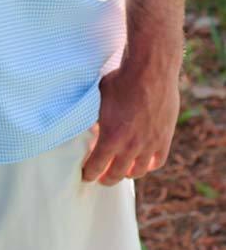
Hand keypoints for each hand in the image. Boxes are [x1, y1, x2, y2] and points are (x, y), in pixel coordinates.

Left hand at [81, 54, 180, 185]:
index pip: (96, 166)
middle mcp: (131, 146)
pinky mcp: (164, 138)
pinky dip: (149, 165)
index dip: (89, 173)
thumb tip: (90, 128)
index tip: (85, 176)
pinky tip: (143, 163)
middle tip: (101, 179)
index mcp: (111, 137)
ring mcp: (150, 144)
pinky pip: (157, 161)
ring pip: (137, 171)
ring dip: (127, 173)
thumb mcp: (99, 99)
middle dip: (106, 179)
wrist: (150, 70)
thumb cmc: (120, 80)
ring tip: (121, 171)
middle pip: (116, 174)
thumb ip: (95, 118)